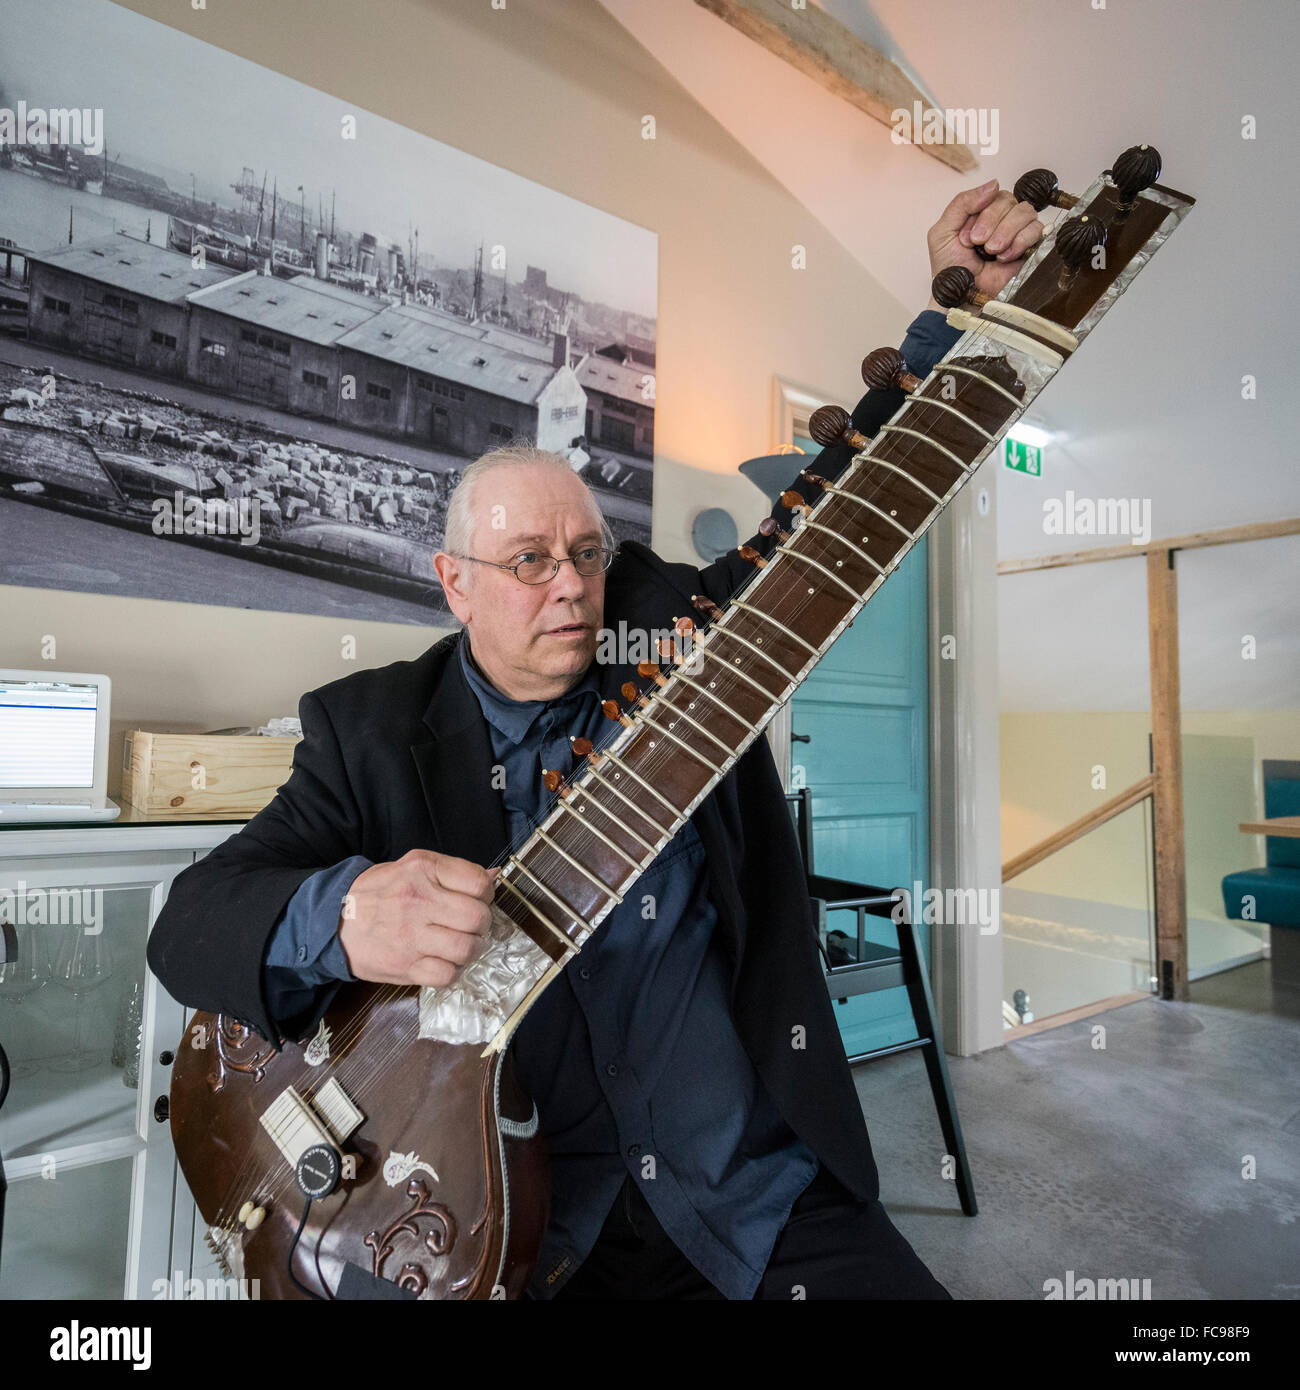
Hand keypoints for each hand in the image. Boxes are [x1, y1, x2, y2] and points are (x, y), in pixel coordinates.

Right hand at [337, 849, 499, 987]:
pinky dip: (451, 971)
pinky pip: (447, 975)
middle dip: (482, 924)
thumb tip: (495, 876)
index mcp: (423, 869)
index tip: (479, 900)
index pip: (479, 882)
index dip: (486, 894)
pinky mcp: (404, 965)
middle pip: (477, 917)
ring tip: (461, 945)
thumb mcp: (413, 867)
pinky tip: (443, 962)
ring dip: (471, 950)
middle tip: (472, 926)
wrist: (333, 920)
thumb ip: (453, 872)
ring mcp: (411, 935)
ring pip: (467, 948)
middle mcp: (418, 900)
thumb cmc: (378, 893)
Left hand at [925, 179, 1045, 309]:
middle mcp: (1001, 219)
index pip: (993, 194)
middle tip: (979, 244)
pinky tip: (1005, 257)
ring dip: (1006, 232)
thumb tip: (993, 183)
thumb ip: (962, 203)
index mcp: (981, 212)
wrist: (960, 297)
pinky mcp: (1030, 247)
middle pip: (1009, 200)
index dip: (982, 213)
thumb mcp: (943, 232)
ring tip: (991, 252)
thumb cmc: (950, 269)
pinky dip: (1020, 241)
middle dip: (992, 223)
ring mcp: (1017, 232)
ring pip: (1025, 212)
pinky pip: (1036, 229)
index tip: (967, 238)